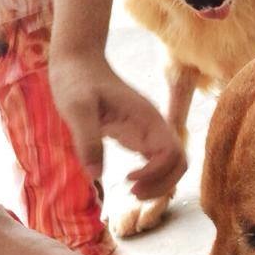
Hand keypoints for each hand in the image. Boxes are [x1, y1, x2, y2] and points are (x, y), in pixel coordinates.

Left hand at [49, 51, 186, 199]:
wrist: (78, 61)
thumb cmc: (76, 80)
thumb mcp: (75, 107)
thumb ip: (86, 139)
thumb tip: (97, 175)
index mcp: (146, 118)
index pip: (170, 152)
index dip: (154, 172)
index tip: (127, 179)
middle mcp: (154, 126)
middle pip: (179, 162)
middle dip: (163, 184)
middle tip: (133, 193)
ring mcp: (149, 131)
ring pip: (173, 164)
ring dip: (160, 184)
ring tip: (133, 192)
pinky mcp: (139, 136)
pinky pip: (158, 161)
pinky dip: (152, 177)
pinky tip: (130, 182)